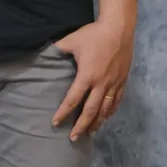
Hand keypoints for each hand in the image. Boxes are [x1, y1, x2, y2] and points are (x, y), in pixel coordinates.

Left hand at [52, 0, 135, 140]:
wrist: (119, 28)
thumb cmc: (93, 34)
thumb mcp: (71, 40)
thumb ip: (57, 50)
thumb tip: (43, 55)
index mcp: (87, 75)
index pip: (73, 99)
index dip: (63, 112)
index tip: (55, 122)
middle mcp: (101, 84)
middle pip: (91, 111)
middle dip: (81, 126)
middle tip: (73, 138)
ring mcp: (114, 83)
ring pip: (105, 109)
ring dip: (97, 122)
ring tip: (89, 133)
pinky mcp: (123, 81)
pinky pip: (116, 101)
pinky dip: (110, 112)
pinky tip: (105, 118)